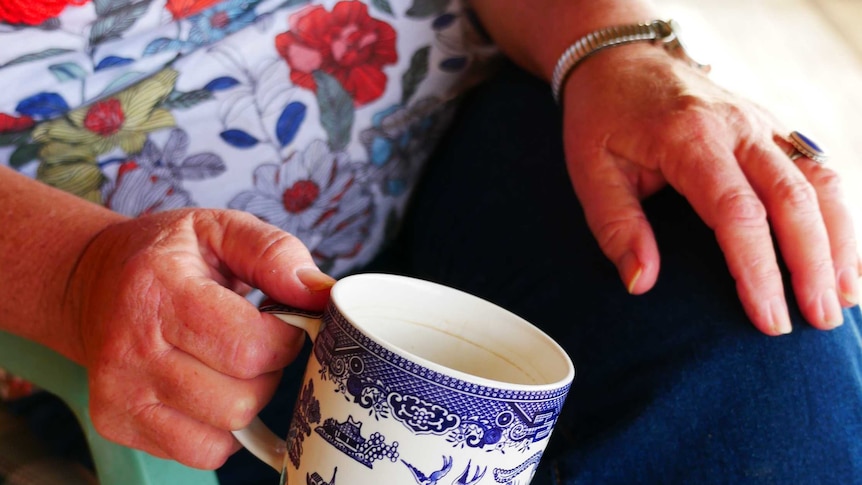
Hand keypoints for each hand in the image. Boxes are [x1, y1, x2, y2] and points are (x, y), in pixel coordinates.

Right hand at [62, 208, 334, 467]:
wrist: (92, 281)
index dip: (284, 339)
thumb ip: (274, 253)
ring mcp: (118, 391)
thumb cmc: (168, 255)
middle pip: (242, 396)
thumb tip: (321, 293)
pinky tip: (211, 392)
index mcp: (158, 290)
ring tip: (232, 365)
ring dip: (248, 400)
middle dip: (269, 370)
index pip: (249, 347)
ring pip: (226, 428)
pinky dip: (221, 430)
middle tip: (256, 342)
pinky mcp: (115, 422)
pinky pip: (200, 452)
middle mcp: (130, 347)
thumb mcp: (220, 228)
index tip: (280, 322)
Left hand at [560, 44, 858, 335]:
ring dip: (839, 241)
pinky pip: (817, 168)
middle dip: (813, 264)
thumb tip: (641, 283)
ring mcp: (762, 123)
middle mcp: (738, 127)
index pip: (737, 212)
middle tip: (819, 322)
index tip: (769, 319)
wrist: (621, 60)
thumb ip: (616, 226)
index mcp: (690, 138)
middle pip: (794, 198)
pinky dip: (837, 213)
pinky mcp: (771, 127)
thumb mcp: (589, 170)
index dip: (758, 269)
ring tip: (844, 298)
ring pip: (820, 181)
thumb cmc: (602, 118)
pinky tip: (841, 254)